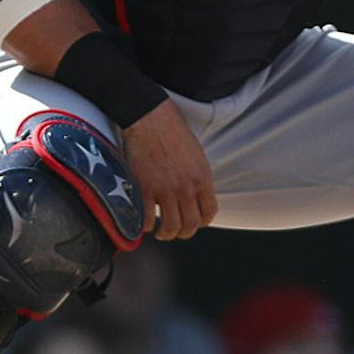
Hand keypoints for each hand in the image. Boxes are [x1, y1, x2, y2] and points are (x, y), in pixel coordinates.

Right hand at [120, 100, 215, 240]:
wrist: (152, 119)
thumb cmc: (174, 133)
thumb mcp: (197, 156)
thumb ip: (198, 178)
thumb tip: (196, 197)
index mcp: (203, 179)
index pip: (209, 213)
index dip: (202, 222)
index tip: (194, 222)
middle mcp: (186, 188)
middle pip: (190, 225)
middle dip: (183, 233)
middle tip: (175, 231)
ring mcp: (165, 190)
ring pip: (170, 227)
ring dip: (165, 233)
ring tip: (160, 231)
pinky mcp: (145, 189)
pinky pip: (146, 219)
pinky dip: (145, 225)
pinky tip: (144, 221)